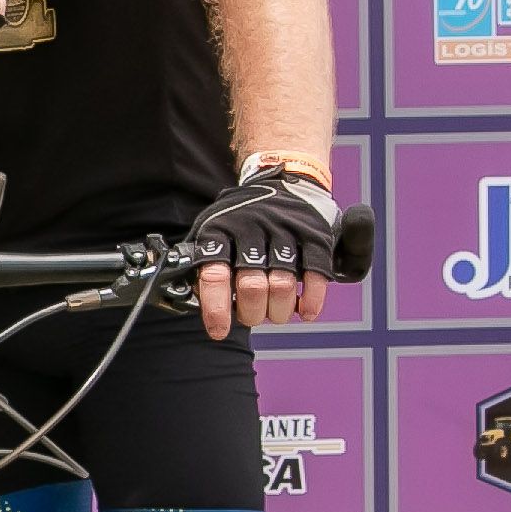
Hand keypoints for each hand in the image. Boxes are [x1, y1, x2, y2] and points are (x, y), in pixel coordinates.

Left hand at [188, 165, 338, 339]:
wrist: (285, 180)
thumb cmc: (243, 218)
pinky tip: (305, 310)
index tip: (218, 331)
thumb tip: (195, 302)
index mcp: (221, 231)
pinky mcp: (314, 236)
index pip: (214, 274)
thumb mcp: (214, 229)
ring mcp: (285, 231)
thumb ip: (203, 264)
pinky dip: (311, 300)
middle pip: (251, 286)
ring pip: (282, 284)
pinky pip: (315, 275)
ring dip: (279, 311)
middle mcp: (252, 229)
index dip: (215, 308)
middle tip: (252, 316)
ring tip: (276, 314)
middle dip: (251, 313)